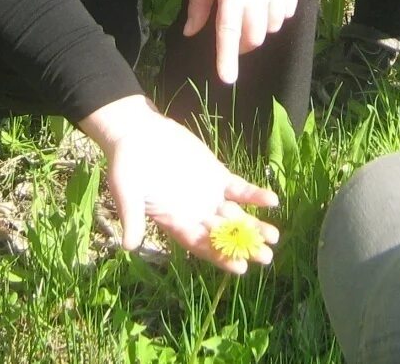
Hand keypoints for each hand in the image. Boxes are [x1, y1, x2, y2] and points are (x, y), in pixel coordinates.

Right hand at [80, 96, 279, 274]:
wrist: (137, 132)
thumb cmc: (127, 164)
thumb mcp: (125, 191)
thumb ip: (131, 216)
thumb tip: (129, 246)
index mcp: (174, 222)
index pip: (200, 245)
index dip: (219, 257)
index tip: (240, 268)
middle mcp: (194, 213)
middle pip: (223, 235)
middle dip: (244, 246)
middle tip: (266, 257)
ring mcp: (207, 195)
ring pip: (235, 215)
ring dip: (254, 225)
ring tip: (274, 237)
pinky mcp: (216, 175)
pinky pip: (239, 189)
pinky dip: (254, 195)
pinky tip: (271, 201)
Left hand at [184, 0, 296, 85]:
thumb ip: (199, 1)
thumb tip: (192, 32)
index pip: (229, 33)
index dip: (227, 59)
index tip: (226, 79)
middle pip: (255, 36)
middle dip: (242, 45)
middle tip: (230, 36)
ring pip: (274, 27)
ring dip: (259, 30)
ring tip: (247, 15)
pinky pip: (288, 11)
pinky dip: (276, 16)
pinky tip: (265, 5)